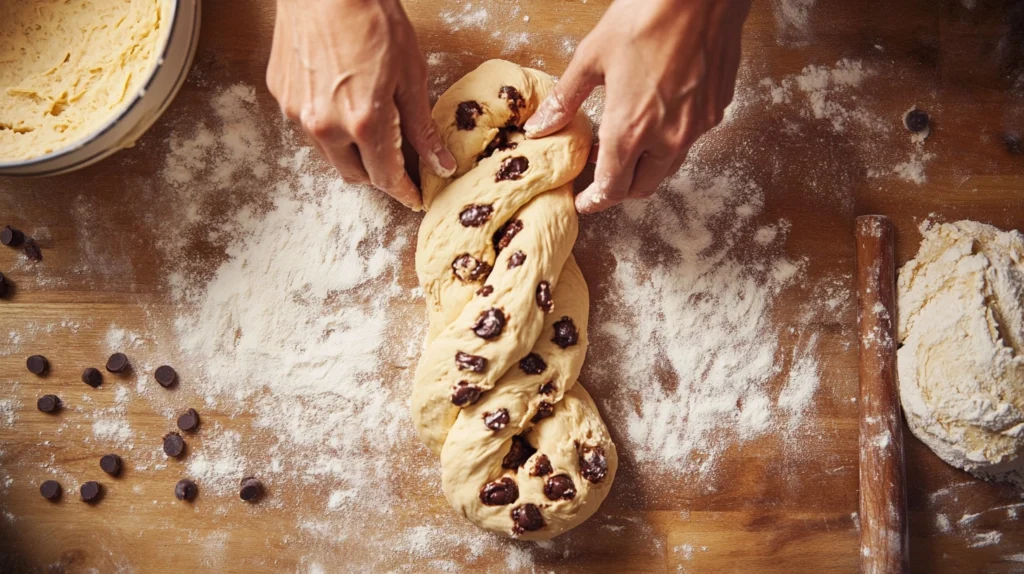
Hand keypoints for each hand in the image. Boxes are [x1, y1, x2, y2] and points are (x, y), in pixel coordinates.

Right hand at [267, 0, 455, 209]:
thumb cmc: (372, 17)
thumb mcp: (410, 74)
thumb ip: (421, 127)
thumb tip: (440, 164)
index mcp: (363, 123)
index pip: (386, 177)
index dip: (404, 192)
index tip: (416, 198)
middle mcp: (325, 126)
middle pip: (355, 174)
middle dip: (379, 176)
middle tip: (398, 165)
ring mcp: (298, 112)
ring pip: (329, 153)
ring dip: (352, 152)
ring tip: (370, 129)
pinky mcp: (282, 94)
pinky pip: (310, 125)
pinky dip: (329, 124)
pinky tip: (342, 99)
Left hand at [523, 0, 750, 212]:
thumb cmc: (645, 15)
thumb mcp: (591, 57)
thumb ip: (565, 100)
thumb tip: (540, 127)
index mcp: (631, 130)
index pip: (612, 189)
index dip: (595, 201)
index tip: (584, 202)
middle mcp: (668, 138)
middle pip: (643, 186)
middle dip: (620, 188)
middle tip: (601, 173)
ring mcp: (698, 125)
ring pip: (668, 165)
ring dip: (646, 165)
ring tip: (626, 142)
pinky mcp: (717, 109)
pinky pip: (690, 138)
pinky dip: (670, 139)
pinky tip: (656, 115)